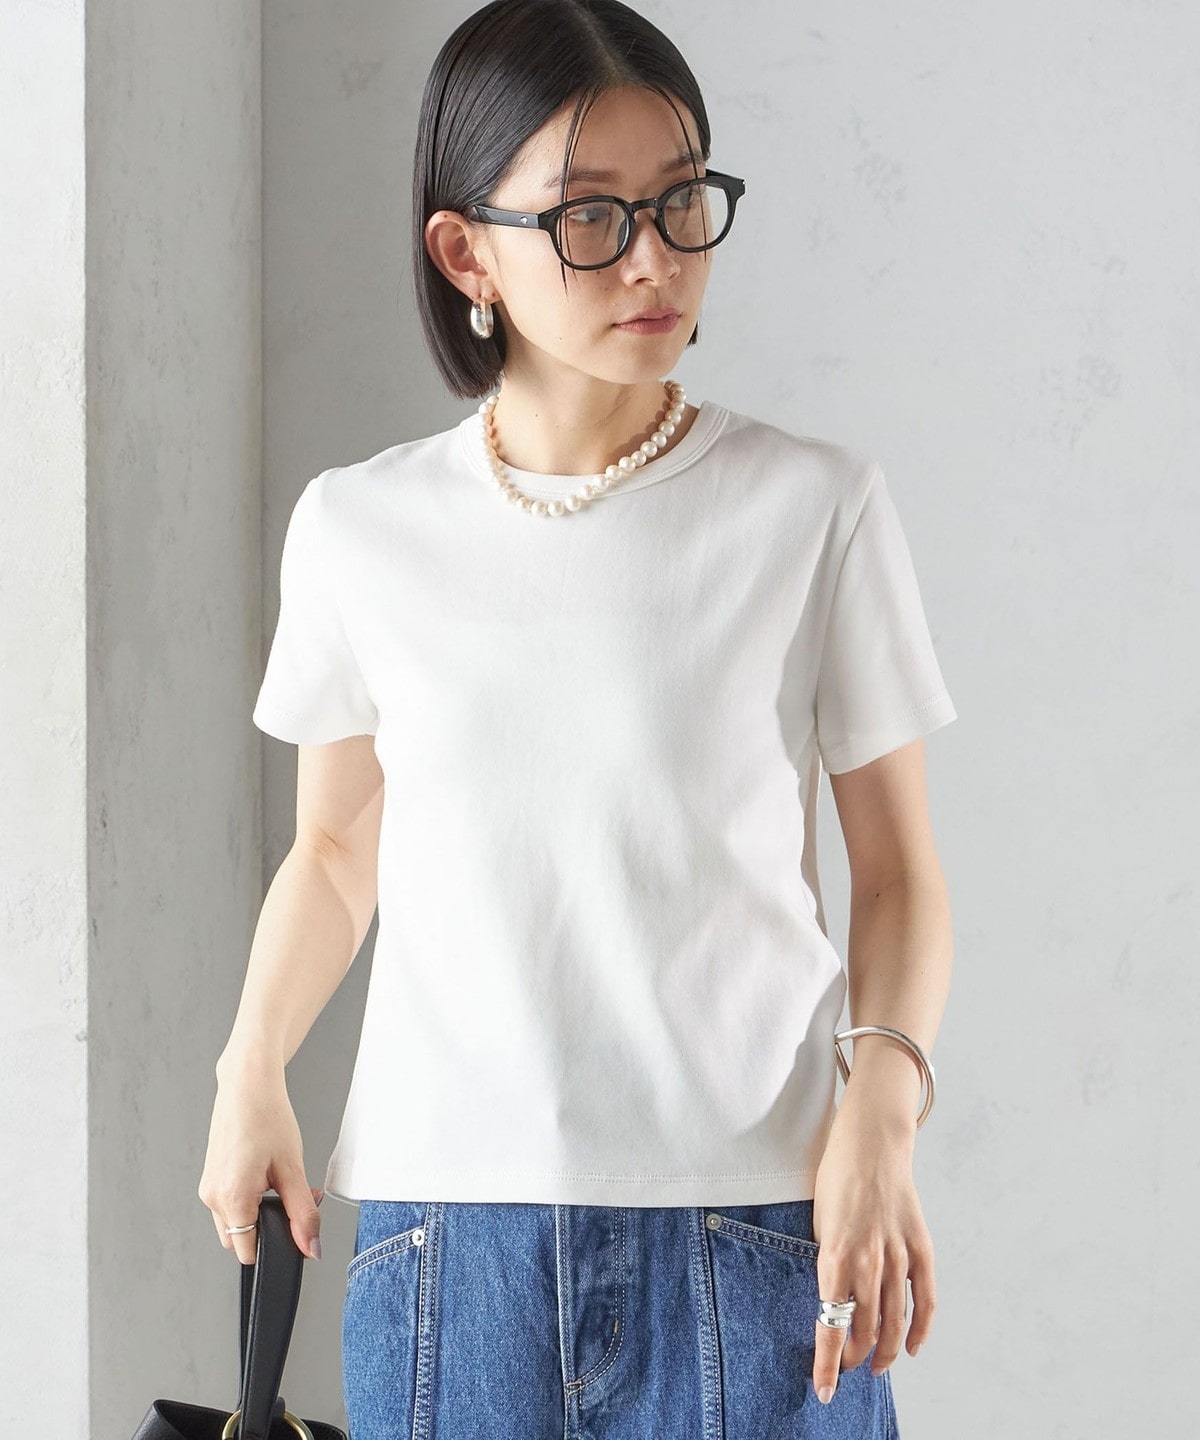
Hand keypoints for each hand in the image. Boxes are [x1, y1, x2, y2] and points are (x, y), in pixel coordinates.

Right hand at [198, 1053, 323, 1264]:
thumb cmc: (267, 1117)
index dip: (275, 1244)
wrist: (247, 1085)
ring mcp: (207, 1188)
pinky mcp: (209, 1178)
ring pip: (234, 1223)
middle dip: (267, 1227)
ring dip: (257, 1212)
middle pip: (240, 1240)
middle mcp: (212, 1198)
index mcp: (232, 1198)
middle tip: (290, 1193)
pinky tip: (263, 1172)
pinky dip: (247, 1199)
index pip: (249, 1252)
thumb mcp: (293, 1168)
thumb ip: (302, 1214)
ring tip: (276, 1179)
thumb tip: (311, 1248)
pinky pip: (227, 1204)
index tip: (293, 1223)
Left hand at [809, 1089, 935, 1403]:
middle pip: (863, 1330)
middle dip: (853, 1358)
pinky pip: (924, 1298)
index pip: (831, 1325)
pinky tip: (911, 1346)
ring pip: (893, 1321)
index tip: (823, 1389)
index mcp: (834, 1256)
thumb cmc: (836, 1178)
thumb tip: (834, 1301)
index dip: (827, 1363)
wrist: (871, 1142)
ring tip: (874, 1366)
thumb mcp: (819, 1223)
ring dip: (883, 1350)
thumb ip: (829, 1264)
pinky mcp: (920, 1247)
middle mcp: (868, 1262)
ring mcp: (897, 1255)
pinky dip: (919, 1327)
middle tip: (845, 1369)